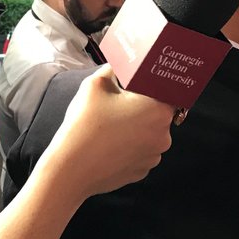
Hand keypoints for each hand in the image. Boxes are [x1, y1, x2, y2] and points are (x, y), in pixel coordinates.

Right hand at [41, 66, 173, 197]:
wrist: (71, 168)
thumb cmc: (85, 124)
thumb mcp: (95, 84)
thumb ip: (113, 69)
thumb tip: (118, 66)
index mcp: (158, 110)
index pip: (167, 90)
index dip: (152, 85)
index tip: (138, 84)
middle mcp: (164, 135)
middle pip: (157, 113)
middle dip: (141, 107)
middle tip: (117, 104)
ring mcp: (153, 157)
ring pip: (148, 134)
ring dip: (135, 128)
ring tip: (110, 127)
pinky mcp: (142, 172)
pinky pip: (140, 152)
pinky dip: (129, 147)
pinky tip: (110, 144)